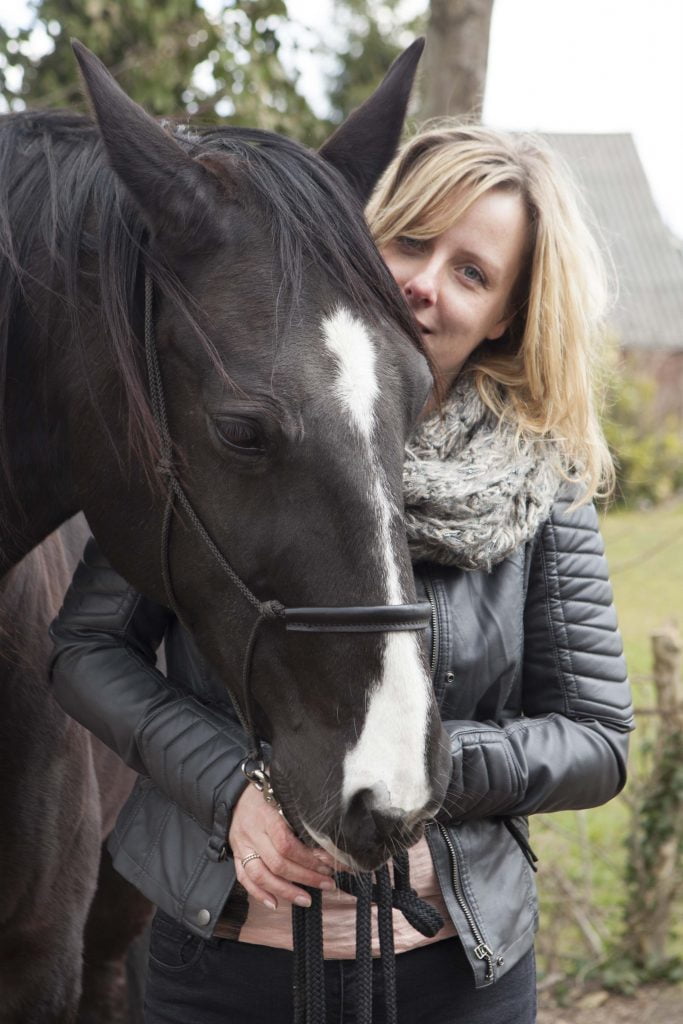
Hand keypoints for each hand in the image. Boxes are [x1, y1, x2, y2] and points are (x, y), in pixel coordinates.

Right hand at [228, 783, 335, 910]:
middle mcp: (252, 833)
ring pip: (260, 876)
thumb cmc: (266, 790)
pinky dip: (259, 894)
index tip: (328, 865)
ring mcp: (242, 846)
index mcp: (266, 815)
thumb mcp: (283, 793)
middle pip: (278, 863)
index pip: (287, 844)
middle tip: (327, 884)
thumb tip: (327, 831)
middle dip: (305, 877)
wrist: (234, 792)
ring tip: (306, 900)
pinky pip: (244, 879)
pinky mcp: (236, 855)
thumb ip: (300, 811)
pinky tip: (275, 903)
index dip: (308, 859)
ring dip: (285, 891)